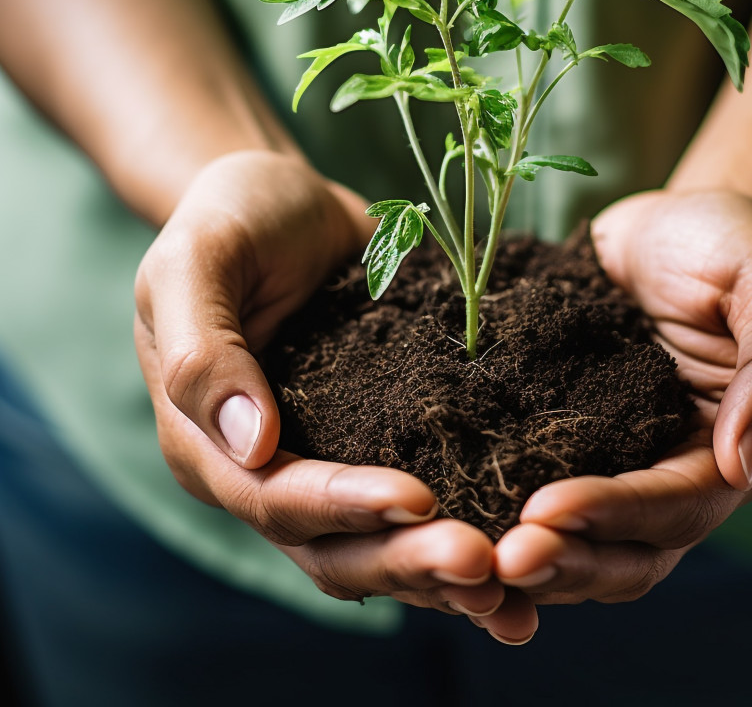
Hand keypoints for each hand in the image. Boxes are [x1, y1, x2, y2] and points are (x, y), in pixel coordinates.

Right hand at [134, 150, 536, 638]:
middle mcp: (263, 471)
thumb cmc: (231, 218)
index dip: (344, 507)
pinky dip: (454, 531)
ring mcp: (323, 460)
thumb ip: (203, 350)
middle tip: (485, 564)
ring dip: (437, 575)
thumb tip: (250, 444)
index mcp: (207, 443)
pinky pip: (411, 505)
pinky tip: (515, 550)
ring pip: (376, 545)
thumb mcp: (199, 261)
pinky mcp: (373, 441)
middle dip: (406, 560)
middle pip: (332, 547)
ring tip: (511, 587)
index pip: (275, 499)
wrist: (281, 203)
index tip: (418, 500)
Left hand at [494, 189, 751, 604]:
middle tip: (498, 561)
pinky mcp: (563, 436)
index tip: (545, 512)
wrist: (669, 226)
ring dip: (530, 557)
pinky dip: (498, 513)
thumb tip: (747, 462)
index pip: (677, 507)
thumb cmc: (729, 244)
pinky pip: (532, 485)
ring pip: (578, 541)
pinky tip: (447, 513)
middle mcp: (670, 472)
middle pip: (626, 551)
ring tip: (465, 557)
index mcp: (729, 450)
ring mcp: (615, 461)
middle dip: (564, 560)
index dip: (614, 516)